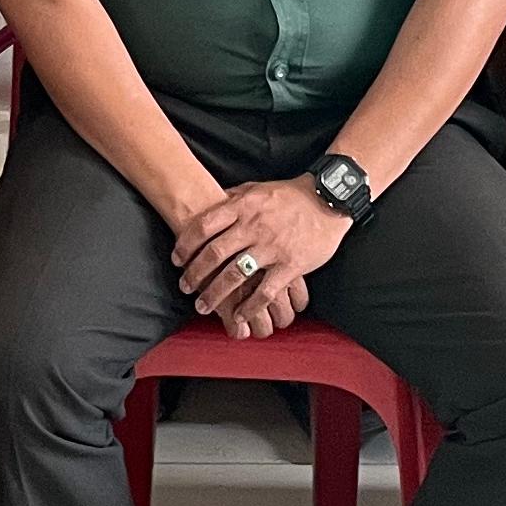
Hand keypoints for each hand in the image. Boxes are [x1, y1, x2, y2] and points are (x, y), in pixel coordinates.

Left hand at [172, 177, 352, 336]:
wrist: (328, 200)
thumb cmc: (290, 195)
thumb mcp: (257, 189)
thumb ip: (234, 197)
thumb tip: (211, 201)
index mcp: (243, 207)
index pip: (204, 225)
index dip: (186, 244)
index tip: (177, 259)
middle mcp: (254, 227)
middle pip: (215, 253)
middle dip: (195, 274)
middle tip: (185, 287)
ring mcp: (272, 247)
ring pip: (236, 275)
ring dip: (216, 294)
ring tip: (204, 307)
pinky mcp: (291, 265)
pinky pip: (266, 291)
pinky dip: (250, 307)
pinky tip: (240, 316)